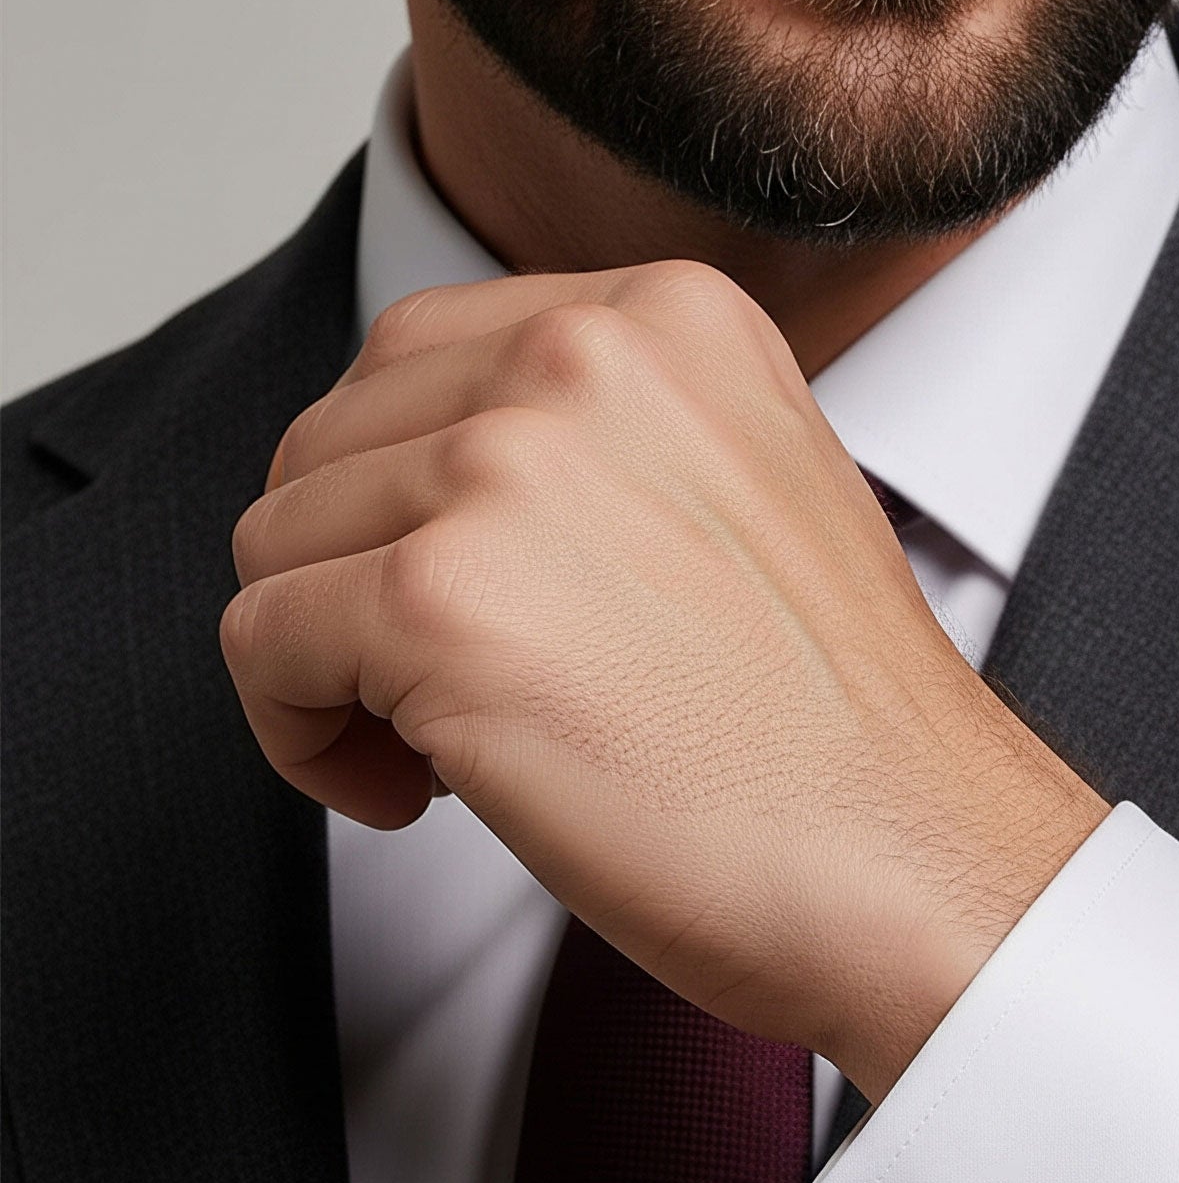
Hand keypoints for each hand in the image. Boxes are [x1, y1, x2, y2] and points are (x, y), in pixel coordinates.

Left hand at [222, 262, 1108, 1098]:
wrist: (915, 866)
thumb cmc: (840, 735)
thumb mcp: (750, 497)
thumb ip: (604, 445)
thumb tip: (433, 480)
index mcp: (670, 317)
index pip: (421, 360)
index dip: (412, 501)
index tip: (473, 602)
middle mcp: (582, 357)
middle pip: (331, 446)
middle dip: (358, 580)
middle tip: (450, 691)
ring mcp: (504, 470)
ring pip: (277, 545)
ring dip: (331, 664)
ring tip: (445, 749)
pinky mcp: (435, 603)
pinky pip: (258, 647)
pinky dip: (302, 738)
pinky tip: (418, 793)